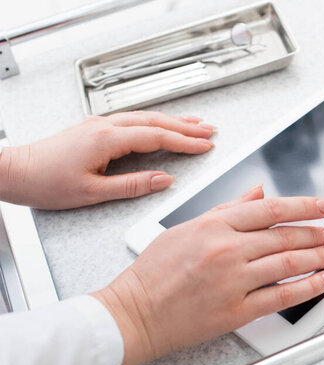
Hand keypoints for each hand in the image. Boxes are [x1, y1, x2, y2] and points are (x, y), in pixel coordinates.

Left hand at [0, 111, 214, 209]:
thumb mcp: (93, 192)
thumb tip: (164, 181)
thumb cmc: (46, 182)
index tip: (205, 146)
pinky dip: (155, 121)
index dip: (184, 142)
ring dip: (173, 120)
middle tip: (210, 131)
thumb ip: (132, 185)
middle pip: (156, 121)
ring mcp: (100, 124)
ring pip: (146, 117)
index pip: (156, 137)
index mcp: (107, 139)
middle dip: (186, 126)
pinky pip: (134, 119)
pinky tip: (162, 124)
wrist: (15, 171)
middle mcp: (105, 126)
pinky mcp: (96, 128)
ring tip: (195, 124)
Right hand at [92, 186, 323, 364]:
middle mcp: (227, 249)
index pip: (272, 209)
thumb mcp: (188, 227)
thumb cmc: (154, 272)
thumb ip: (228, 209)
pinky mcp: (236, 310)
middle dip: (318, 233)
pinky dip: (309, 287)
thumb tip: (258, 193)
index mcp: (214, 225)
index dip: (305, 206)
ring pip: (289, 263)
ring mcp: (233, 280)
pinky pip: (282, 296)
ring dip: (319, 257)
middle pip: (285, 236)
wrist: (134, 313)